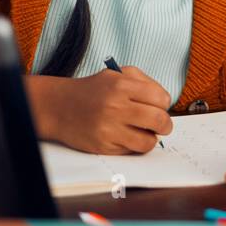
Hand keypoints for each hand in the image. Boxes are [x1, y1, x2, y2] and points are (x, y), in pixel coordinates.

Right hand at [23, 65, 172, 153]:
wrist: (60, 106)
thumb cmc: (94, 90)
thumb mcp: (117, 74)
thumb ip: (144, 82)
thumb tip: (165, 102)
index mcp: (122, 85)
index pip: (161, 98)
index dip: (164, 104)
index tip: (159, 106)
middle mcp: (116, 106)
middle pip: (159, 120)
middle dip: (165, 124)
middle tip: (162, 125)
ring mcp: (109, 128)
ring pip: (148, 141)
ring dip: (152, 138)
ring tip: (147, 132)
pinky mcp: (103, 146)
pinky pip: (132, 151)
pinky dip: (135, 146)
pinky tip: (129, 137)